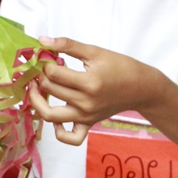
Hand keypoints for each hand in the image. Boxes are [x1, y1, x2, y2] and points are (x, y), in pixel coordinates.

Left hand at [28, 36, 167, 145]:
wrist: (141, 87)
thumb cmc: (121, 67)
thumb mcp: (95, 51)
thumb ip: (68, 45)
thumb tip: (43, 40)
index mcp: (89, 82)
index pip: (54, 73)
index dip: (45, 62)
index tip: (46, 56)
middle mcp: (86, 102)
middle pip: (50, 90)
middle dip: (41, 76)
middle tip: (42, 67)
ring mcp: (86, 116)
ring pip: (50, 115)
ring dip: (37, 101)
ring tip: (37, 88)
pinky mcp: (88, 124)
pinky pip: (70, 138)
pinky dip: (58, 131)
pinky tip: (55, 117)